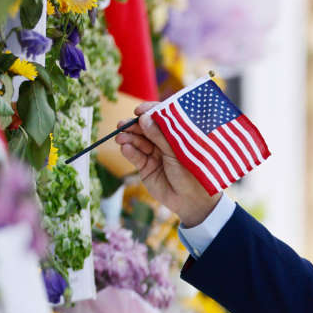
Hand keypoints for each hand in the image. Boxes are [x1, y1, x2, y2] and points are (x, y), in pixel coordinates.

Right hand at [115, 102, 220, 226]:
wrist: (191, 201)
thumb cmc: (191, 174)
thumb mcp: (176, 152)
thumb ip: (160, 136)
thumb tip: (144, 118)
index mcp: (176, 135)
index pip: (161, 118)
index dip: (149, 112)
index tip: (138, 111)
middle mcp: (164, 142)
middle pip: (145, 128)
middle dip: (133, 125)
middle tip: (123, 125)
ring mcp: (154, 154)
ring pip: (138, 141)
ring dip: (128, 138)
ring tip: (121, 138)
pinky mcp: (146, 167)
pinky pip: (135, 156)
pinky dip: (129, 151)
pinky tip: (126, 148)